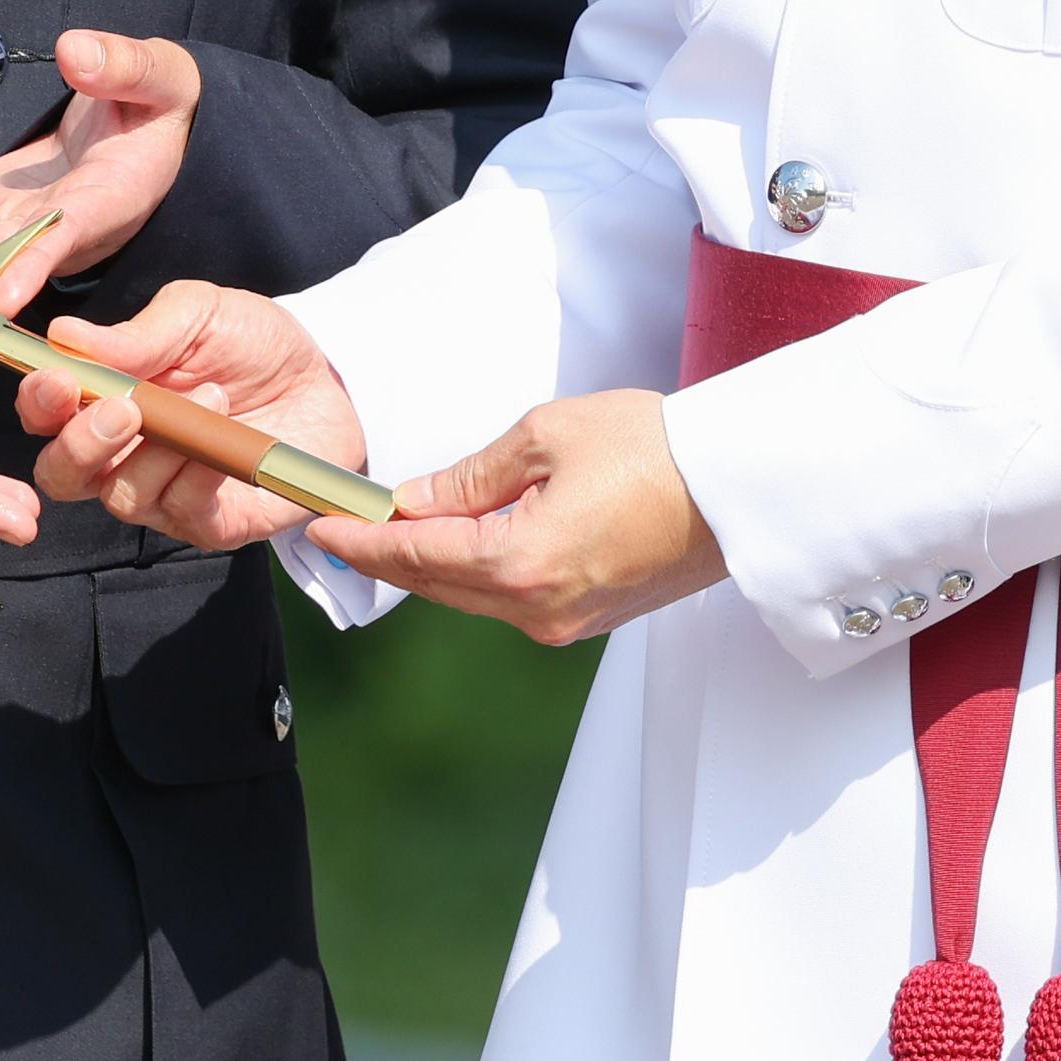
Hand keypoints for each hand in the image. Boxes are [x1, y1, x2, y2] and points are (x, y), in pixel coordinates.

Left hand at [0, 31, 204, 318]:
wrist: (147, 124)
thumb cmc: (160, 103)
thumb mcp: (162, 78)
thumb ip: (124, 67)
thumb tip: (75, 51)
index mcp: (111, 195)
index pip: (68, 233)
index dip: (33, 263)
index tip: (3, 296)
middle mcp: (62, 222)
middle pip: (5, 258)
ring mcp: (22, 217)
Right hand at [13, 281, 367, 552]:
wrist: (330, 378)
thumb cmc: (253, 345)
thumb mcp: (200, 313)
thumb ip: (138, 332)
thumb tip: (64, 336)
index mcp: (104, 398)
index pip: (45, 415)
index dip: (39, 403)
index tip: (59, 380)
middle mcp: (121, 454)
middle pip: (62, 475)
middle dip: (80, 445)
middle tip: (123, 407)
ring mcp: (164, 493)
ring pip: (121, 495)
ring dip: (161, 446)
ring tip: (213, 395)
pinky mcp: (210, 523)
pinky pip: (182, 512)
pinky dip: (197, 475)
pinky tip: (223, 436)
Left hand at [305, 393, 727, 644]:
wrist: (739, 486)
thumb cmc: (655, 450)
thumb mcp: (546, 437)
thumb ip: (470, 476)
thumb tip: (417, 500)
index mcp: (520, 564)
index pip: (414, 556)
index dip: (361, 540)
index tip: (321, 527)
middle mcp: (537, 609)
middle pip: (437, 585)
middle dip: (388, 554)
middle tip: (345, 525)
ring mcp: (566, 622)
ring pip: (473, 596)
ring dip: (434, 563)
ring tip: (399, 526)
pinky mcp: (590, 618)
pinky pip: (511, 599)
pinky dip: (479, 572)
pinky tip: (464, 540)